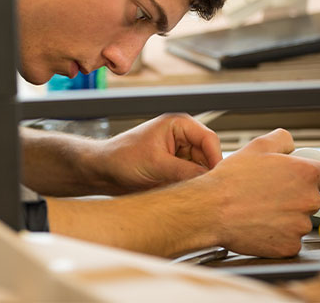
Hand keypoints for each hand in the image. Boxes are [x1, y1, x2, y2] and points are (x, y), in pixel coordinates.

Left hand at [92, 113, 222, 194]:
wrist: (103, 171)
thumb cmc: (122, 158)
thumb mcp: (156, 165)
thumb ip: (185, 172)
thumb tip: (210, 181)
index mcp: (178, 125)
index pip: (209, 140)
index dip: (215, 160)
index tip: (216, 180)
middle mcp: (181, 137)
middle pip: (208, 156)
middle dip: (206, 174)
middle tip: (204, 192)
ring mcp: (179, 154)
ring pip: (202, 170)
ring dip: (197, 183)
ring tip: (186, 192)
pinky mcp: (174, 169)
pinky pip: (191, 180)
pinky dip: (189, 188)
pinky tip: (181, 196)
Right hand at [201, 129, 319, 257]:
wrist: (213, 208)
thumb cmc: (232, 180)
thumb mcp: (257, 146)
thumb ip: (282, 139)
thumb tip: (291, 144)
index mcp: (305, 173)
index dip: (318, 177)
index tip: (308, 179)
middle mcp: (308, 200)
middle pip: (312, 198)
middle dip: (295, 195)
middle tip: (270, 192)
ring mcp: (300, 225)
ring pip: (300, 220)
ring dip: (286, 215)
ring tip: (260, 207)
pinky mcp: (290, 246)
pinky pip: (290, 239)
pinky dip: (279, 234)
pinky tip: (261, 223)